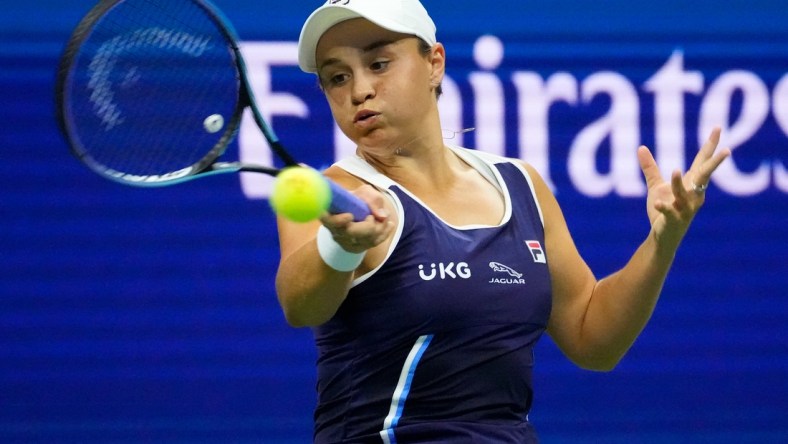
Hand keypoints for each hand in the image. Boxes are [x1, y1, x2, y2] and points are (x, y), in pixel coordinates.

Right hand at [319, 184, 394, 252]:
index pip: (328, 221)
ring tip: (385, 217)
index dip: (338, 220)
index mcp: (330, 214)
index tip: (350, 215)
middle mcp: (336, 231)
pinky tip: (389, 224)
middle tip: (374, 216)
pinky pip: (374, 243)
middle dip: (369, 225)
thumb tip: (381, 216)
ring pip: (365, 239)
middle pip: (351, 233)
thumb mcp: (364, 193)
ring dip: (380, 227)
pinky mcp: (357, 248)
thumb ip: (372, 199)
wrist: (360, 211)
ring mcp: (346, 242)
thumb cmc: (358, 200)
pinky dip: (385, 233)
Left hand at [637, 127, 730, 248]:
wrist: (662, 236)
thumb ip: (650, 168)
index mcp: (691, 184)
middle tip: (727, 151)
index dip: (710, 145)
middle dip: (715, 163)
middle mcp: (693, 194)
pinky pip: (670, 212)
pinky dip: (664, 206)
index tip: (718, 128)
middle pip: (705, 176)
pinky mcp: (674, 220)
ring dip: (679, 183)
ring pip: (685, 194)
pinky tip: (657, 202)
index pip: (702, 161)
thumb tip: (640, 147)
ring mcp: (685, 208)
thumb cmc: (664, 210)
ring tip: (676, 170)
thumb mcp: (656, 186)